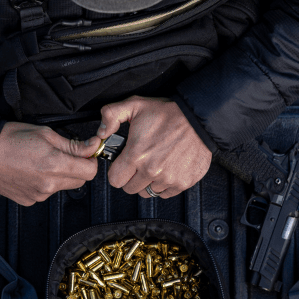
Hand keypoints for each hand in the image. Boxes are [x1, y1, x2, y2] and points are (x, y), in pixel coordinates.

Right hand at [0, 122, 99, 205]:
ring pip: (62, 187)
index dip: (90, 160)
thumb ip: (73, 145)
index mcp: (55, 165)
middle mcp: (48, 184)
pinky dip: (45, 183)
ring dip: (60, 176)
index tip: (85, 153)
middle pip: (79, 181)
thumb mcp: (46, 134)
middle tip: (62, 154)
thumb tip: (93, 147)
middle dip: (77, 168)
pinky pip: (46, 192)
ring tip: (42, 162)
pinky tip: (32, 171)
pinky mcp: (29, 200)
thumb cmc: (11, 138)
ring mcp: (38, 195)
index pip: (90, 171)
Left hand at [96, 96, 211, 198]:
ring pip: (148, 192)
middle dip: (131, 177)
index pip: (115, 180)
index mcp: (136, 154)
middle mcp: (151, 170)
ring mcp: (168, 179)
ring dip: (148, 182)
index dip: (117, 172)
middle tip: (139, 163)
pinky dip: (164, 185)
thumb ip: (111, 115)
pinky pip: (165, 193)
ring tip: (155, 164)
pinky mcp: (183, 182)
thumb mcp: (135, 105)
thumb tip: (100, 132)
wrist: (198, 119)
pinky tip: (167, 168)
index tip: (123, 165)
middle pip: (130, 189)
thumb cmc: (168, 113)